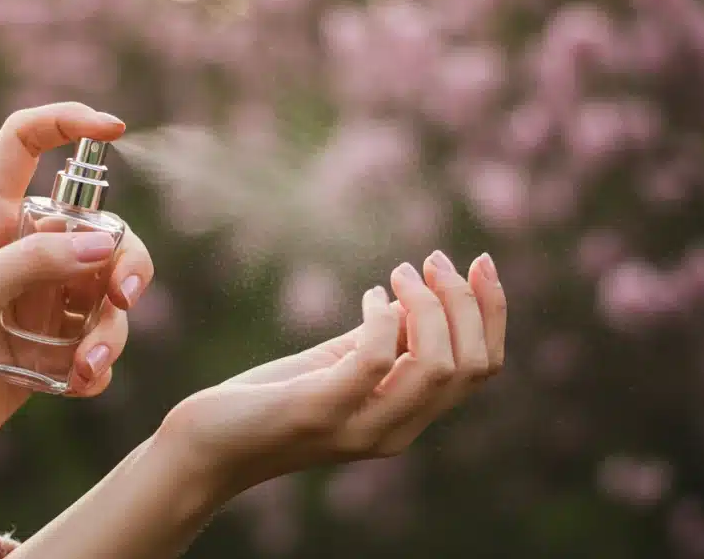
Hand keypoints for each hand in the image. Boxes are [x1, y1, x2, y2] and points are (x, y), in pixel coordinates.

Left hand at [0, 103, 153, 544]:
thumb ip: (35, 263)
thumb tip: (106, 246)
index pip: (26, 145)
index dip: (67, 123)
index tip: (115, 128)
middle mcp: (18, 252)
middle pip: (98, 231)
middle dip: (124, 261)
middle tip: (124, 296)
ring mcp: (37, 302)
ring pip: (105, 294)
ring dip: (108, 330)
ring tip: (85, 364)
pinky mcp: (48, 350)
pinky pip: (96, 344)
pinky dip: (96, 364)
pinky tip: (74, 383)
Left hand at [159, 251, 505, 494]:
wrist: (211, 443)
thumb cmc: (275, 398)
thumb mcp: (341, 362)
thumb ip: (386, 338)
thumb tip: (425, 294)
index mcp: (408, 417)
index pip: (482, 368)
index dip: (492, 311)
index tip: (479, 262)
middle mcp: (396, 431)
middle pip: (470, 365)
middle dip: (464, 301)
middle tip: (432, 260)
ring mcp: (360, 426)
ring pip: (438, 367)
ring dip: (427, 305)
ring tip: (401, 272)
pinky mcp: (320, 411)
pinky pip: (375, 361)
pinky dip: (380, 317)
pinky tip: (366, 296)